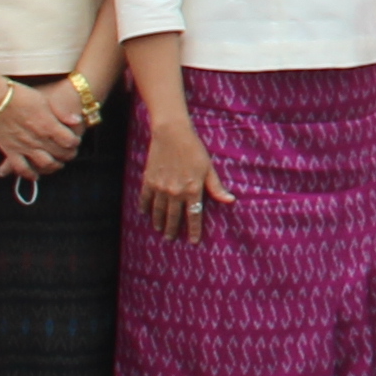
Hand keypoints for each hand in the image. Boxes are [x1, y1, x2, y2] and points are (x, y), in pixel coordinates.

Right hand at [0, 81, 83, 177]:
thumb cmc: (19, 96)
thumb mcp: (45, 100)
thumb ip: (62, 114)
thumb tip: (77, 120)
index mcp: (48, 125)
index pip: (70, 141)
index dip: (75, 142)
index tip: (74, 140)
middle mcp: (38, 139)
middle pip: (60, 153)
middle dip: (69, 154)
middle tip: (70, 152)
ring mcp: (24, 147)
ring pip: (45, 164)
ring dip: (54, 166)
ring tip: (57, 163)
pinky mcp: (10, 151)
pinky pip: (22, 168)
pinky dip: (30, 174)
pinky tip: (35, 175)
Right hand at [141, 111, 228, 243]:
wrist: (172, 134)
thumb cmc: (194, 150)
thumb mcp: (209, 168)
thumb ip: (216, 187)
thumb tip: (230, 201)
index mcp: (192, 190)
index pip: (194, 216)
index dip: (193, 230)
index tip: (193, 241)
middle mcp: (175, 192)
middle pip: (173, 217)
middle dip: (173, 229)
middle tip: (170, 239)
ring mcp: (160, 187)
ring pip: (159, 211)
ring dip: (159, 221)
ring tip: (159, 229)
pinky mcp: (149, 181)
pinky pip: (145, 199)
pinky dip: (145, 207)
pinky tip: (144, 213)